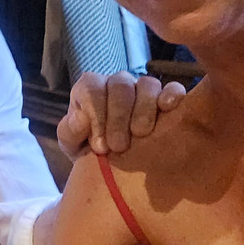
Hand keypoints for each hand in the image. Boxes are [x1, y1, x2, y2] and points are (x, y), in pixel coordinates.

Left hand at [58, 71, 185, 159]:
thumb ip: (70, 131)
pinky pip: (173, 88)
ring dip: (144, 110)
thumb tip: (81, 118)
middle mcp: (117, 83)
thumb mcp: (72, 144)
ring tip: (141, 135)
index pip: (91, 88)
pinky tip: (168, 109)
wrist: (113, 162)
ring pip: (147, 84)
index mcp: (90, 88)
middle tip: (118, 146)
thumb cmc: (89, 147)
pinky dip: (172, 95)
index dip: (96, 115)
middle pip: (120, 86)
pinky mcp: (166, 97)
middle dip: (118, 117)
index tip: (100, 146)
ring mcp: (142, 88)